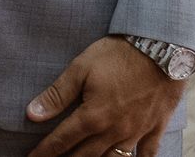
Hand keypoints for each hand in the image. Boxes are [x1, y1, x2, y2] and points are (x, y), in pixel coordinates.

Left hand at [26, 37, 186, 156]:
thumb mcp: (81, 68)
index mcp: (93, 117)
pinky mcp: (155, 128)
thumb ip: (57, 94)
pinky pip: (146, 155)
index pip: (62, 140)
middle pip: (85, 156)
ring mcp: (137, 132)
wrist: (161, 48)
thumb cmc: (118, 55)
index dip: (45, 151)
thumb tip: (32, 114)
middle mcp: (114, 131)